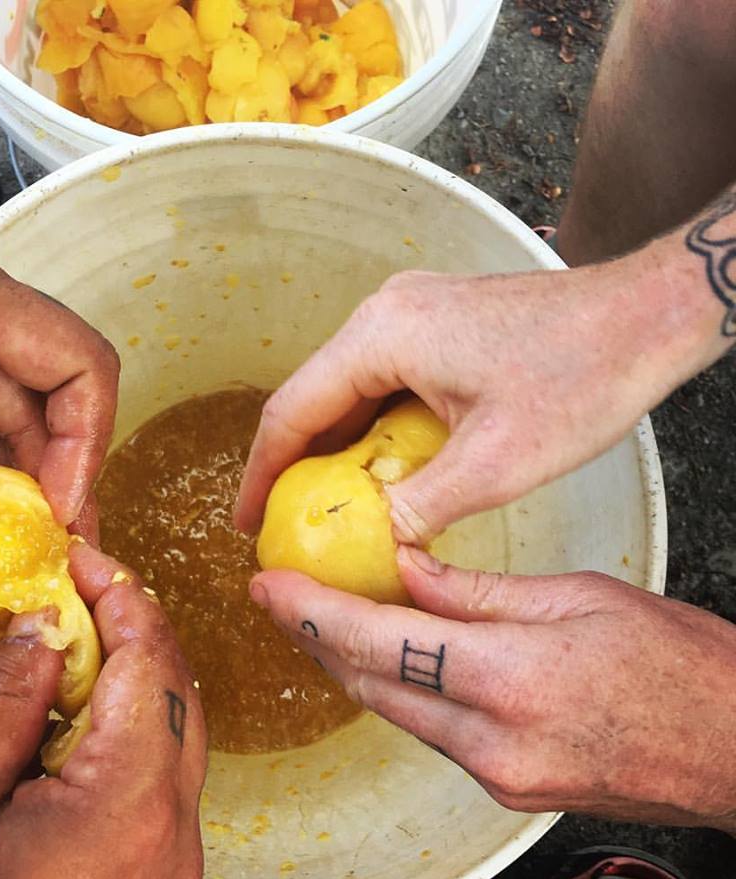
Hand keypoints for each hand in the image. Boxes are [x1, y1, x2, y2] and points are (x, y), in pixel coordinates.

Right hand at [0, 544, 206, 878]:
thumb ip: (3, 702)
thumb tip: (44, 626)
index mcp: (128, 811)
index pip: (148, 668)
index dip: (121, 600)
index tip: (86, 562)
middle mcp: (172, 836)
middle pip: (176, 692)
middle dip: (134, 629)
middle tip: (83, 590)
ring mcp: (173, 861)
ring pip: (177, 730)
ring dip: (135, 674)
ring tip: (78, 640)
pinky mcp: (160, 875)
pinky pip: (164, 773)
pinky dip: (134, 726)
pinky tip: (86, 710)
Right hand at [235, 255, 713, 543]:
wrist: (651, 314)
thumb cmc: (582, 375)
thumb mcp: (494, 462)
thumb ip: (418, 507)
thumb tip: (371, 544)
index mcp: (382, 335)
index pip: (292, 411)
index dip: (261, 474)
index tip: (247, 523)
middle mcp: (386, 314)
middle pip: (316, 399)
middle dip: (296, 465)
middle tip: (285, 526)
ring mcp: (413, 314)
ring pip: (351, 392)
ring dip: (337, 450)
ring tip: (326, 510)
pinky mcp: (440, 326)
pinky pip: (385, 382)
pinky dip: (373, 429)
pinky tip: (380, 472)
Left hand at [250, 550, 735, 831]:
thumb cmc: (679, 663)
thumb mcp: (577, 597)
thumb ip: (474, 589)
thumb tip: (403, 566)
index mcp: (512, 678)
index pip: (380, 641)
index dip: (312, 612)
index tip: (268, 587)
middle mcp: (493, 739)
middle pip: (371, 684)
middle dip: (317, 639)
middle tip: (282, 597)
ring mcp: (496, 774)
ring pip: (394, 711)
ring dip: (351, 665)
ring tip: (321, 619)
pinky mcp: (504, 788)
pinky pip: (428, 731)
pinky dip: (397, 690)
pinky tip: (386, 657)